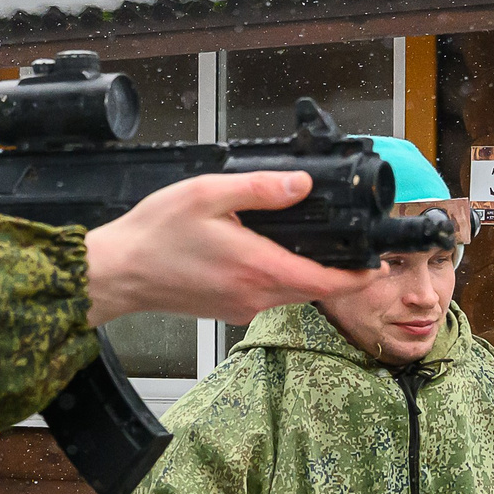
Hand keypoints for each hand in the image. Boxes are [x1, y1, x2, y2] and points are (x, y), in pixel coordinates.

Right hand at [83, 172, 378, 326]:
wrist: (118, 273)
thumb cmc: (154, 236)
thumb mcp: (208, 194)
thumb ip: (259, 189)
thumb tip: (299, 185)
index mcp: (258, 268)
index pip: (327, 283)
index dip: (358, 276)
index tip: (375, 265)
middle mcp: (254, 296)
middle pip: (313, 290)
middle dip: (335, 272)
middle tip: (347, 246)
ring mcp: (240, 307)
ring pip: (290, 294)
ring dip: (305, 275)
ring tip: (308, 245)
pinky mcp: (227, 309)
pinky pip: (265, 296)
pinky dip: (277, 278)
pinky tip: (263, 253)